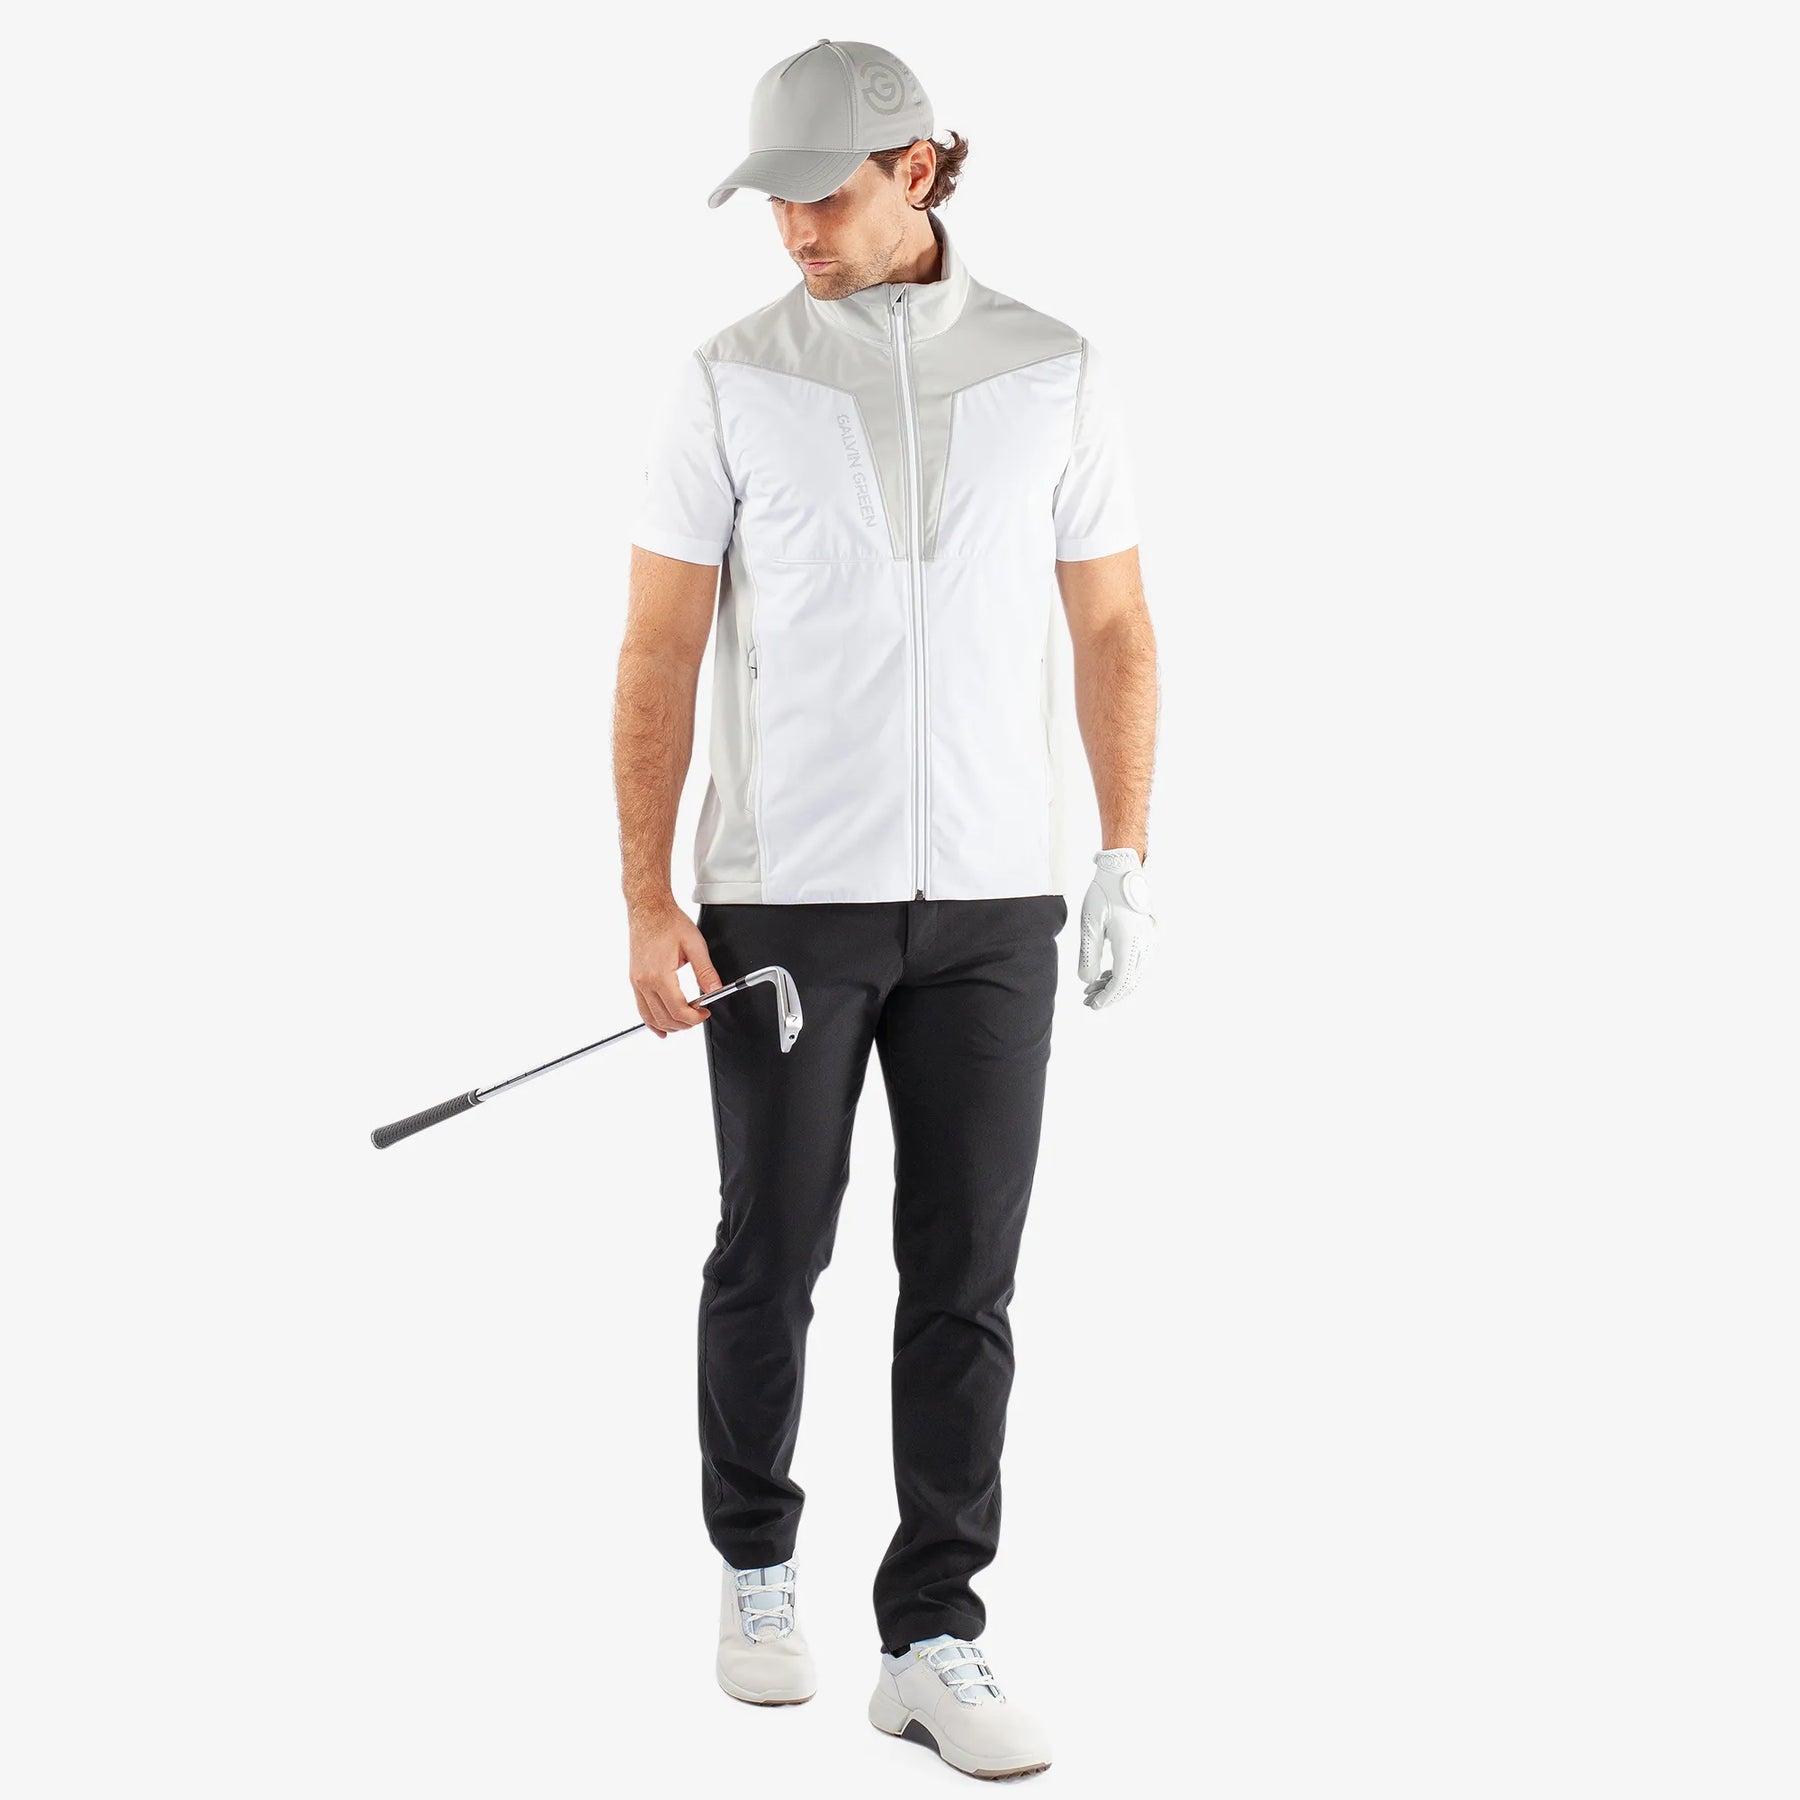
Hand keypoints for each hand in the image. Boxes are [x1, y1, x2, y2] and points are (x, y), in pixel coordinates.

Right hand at [627, 899, 723, 1037]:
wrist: (648, 909)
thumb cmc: (668, 922)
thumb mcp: (694, 945)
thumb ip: (706, 971)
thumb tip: (715, 990)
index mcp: (659, 975)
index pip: (677, 1009)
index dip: (694, 1018)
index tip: (704, 1013)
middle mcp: (644, 982)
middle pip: (664, 1018)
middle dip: (684, 1024)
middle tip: (698, 1017)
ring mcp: (637, 982)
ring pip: (650, 1017)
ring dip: (669, 1025)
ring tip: (684, 1023)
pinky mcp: (634, 980)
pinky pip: (641, 1008)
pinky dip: (651, 1021)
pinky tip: (660, 1028)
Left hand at [1078, 847, 1156, 1009]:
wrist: (1122, 869)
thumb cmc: (1104, 893)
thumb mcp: (1090, 923)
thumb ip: (1089, 954)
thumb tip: (1087, 982)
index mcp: (1130, 941)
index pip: (1122, 981)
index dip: (1108, 997)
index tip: (1093, 1006)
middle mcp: (1145, 943)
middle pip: (1131, 981)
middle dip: (1110, 995)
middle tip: (1088, 1002)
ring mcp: (1150, 939)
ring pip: (1135, 973)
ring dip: (1115, 984)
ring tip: (1092, 989)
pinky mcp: (1149, 935)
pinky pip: (1139, 962)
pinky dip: (1123, 972)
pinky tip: (1106, 975)